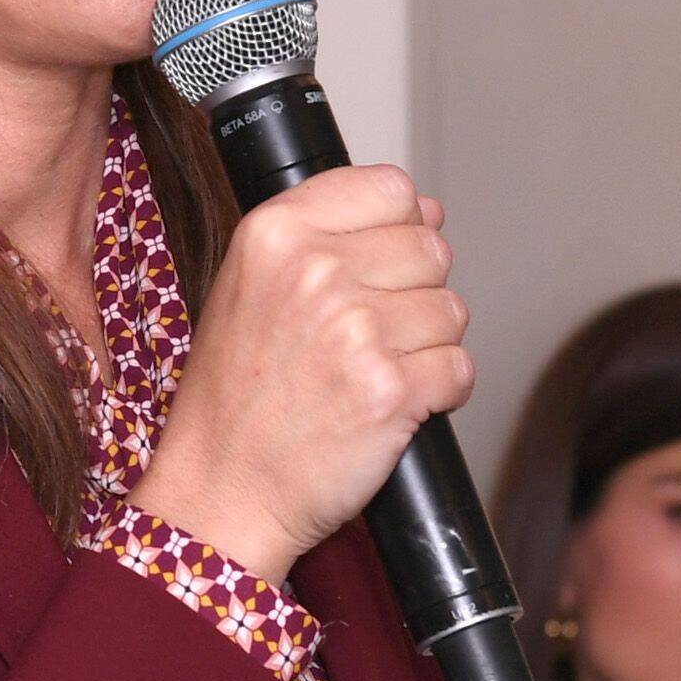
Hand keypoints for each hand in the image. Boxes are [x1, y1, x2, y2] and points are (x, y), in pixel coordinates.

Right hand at [128, 166, 468, 583]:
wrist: (220, 491)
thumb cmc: (234, 400)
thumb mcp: (247, 286)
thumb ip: (327, 236)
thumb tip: (428, 210)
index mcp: (275, 233)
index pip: (392, 188)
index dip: (399, 230)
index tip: (377, 267)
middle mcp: (315, 272)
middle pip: (431, 249)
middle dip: (413, 295)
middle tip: (364, 339)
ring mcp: (356, 330)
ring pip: (451, 311)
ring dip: (426, 348)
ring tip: (369, 375)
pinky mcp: (391, 391)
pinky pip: (460, 370)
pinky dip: (438, 395)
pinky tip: (389, 407)